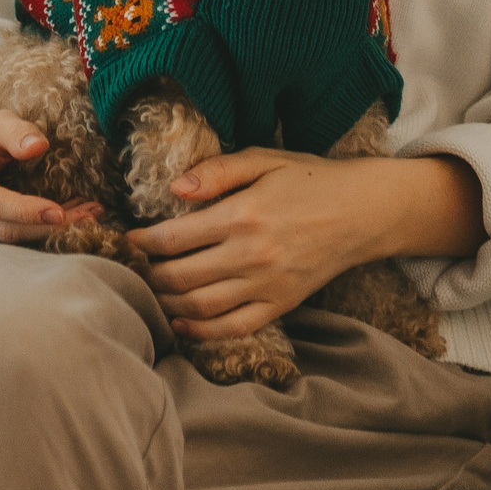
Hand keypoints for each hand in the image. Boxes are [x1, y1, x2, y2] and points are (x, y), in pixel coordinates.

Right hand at [0, 73, 104, 243]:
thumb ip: (15, 131)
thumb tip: (39, 146)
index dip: (24, 210)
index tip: (59, 212)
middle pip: (3, 228)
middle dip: (48, 227)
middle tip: (90, 217)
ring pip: (8, 241)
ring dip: (49, 233)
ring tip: (87, 217)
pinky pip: (7, 243)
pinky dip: (39, 234)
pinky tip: (68, 222)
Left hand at [125, 148, 481, 342]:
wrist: (363, 211)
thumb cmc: (309, 178)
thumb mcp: (263, 159)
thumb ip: (216, 171)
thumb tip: (174, 189)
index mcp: (243, 215)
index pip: (174, 237)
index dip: (142, 242)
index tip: (126, 240)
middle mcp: (252, 255)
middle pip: (180, 276)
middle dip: (148, 274)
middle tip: (130, 268)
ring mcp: (267, 285)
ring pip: (201, 306)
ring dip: (167, 303)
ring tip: (148, 291)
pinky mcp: (282, 304)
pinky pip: (234, 326)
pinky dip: (202, 331)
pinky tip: (180, 322)